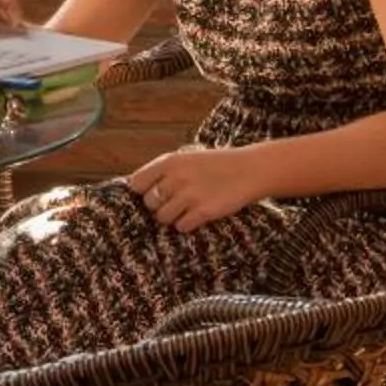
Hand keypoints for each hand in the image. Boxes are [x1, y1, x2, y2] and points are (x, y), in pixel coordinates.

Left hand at [127, 145, 269, 232]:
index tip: (153, 194)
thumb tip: (138, 188)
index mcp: (168, 162)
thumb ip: (163, 171)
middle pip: (149, 203)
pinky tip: (197, 216)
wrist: (248, 170)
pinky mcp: (204, 212)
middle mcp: (176, 178)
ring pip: (163, 218)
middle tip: (174, 203)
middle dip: (159, 206)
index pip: (137, 183)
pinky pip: (181, 227)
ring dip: (172, 218)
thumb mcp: (185, 159)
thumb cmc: (214, 165)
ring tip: (186, 210)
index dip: (143, 192)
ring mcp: (189, 195)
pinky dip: (187, 225)